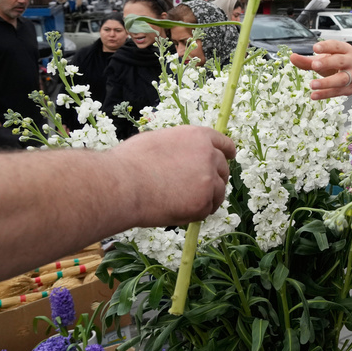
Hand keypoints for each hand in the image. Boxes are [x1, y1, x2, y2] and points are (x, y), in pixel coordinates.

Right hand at [116, 126, 232, 225]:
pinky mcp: (203, 202)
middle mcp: (209, 155)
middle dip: (215, 178)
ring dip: (207, 198)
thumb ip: (179, 147)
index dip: (227, 151)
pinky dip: (195, 213)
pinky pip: (206, 210)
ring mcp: (208, 180)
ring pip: (218, 192)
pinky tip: (177, 211)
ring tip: (183, 202)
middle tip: (199, 188)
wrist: (121, 184)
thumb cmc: (129, 162)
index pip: (223, 143)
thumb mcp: (158, 141)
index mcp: (198, 137)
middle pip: (224, 169)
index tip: (230, 156)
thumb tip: (182, 155)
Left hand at [290, 40, 351, 99]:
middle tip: (314, 65)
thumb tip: (292, 57)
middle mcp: (351, 62)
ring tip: (312, 84)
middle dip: (328, 63)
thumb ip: (308, 60)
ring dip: (326, 82)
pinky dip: (325, 94)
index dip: (326, 46)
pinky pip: (337, 92)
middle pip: (341, 61)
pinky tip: (314, 95)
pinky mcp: (349, 89)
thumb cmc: (336, 64)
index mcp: (345, 50)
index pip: (336, 46)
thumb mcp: (324, 60)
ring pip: (341, 79)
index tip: (315, 48)